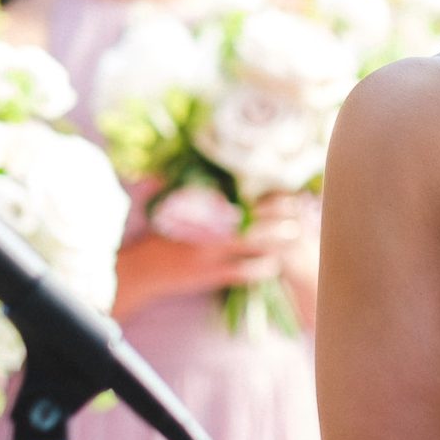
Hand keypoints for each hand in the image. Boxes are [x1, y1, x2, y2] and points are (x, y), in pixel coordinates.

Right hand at [113, 193, 315, 321]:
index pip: (238, 198)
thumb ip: (178, 185)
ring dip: (275, 241)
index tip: (283, 192)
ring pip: (251, 246)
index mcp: (200, 211)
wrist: (141, 270)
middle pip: (251, 220)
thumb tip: (184, 163)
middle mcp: (207, 230)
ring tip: (294, 236)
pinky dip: (260, 268)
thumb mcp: (166, 207)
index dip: (263, 196)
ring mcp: (210, 254)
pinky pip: (241, 272)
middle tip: (298, 212)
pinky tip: (273, 265)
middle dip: (278, 216)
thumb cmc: (157, 235)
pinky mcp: (209, 276)